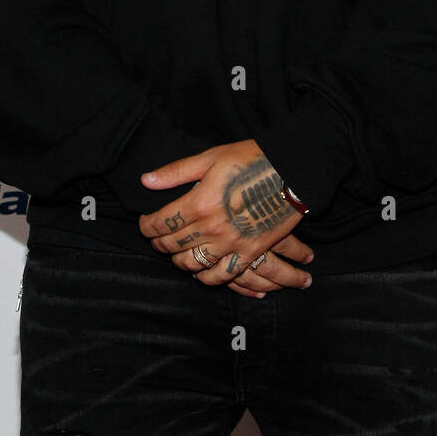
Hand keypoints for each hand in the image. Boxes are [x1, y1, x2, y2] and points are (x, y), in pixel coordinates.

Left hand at [137, 140, 312, 293]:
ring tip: (176, 252)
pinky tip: (201, 271)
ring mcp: (231, 243)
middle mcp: (212, 227)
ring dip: (178, 261)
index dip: (146, 226)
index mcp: (199, 202)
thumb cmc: (251, 159)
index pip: (160, 223)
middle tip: (156, 237)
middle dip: (158, 242)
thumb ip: (176, 172)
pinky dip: (207, 277)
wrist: (292, 171)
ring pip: (192, 264)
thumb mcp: (210, 158)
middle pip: (172, 245)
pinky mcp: (249, 253)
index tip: (144, 223)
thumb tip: (146, 180)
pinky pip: (222, 276)